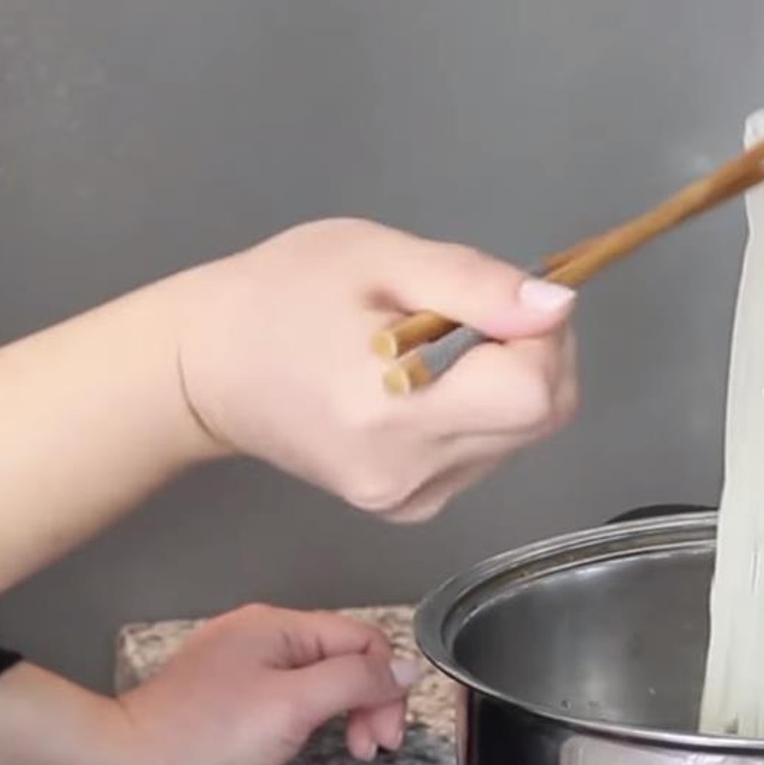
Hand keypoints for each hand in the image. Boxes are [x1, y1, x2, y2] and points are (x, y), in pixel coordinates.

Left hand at [116, 603, 420, 764]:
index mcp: (277, 626)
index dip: (385, 686)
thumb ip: (356, 681)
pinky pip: (290, 702)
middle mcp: (261, 639)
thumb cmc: (199, 740)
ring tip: (349, 753)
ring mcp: (243, 671)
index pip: (362, 641)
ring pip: (319, 682)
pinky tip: (309, 747)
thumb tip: (405, 668)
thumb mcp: (294, 706)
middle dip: (368, 702)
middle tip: (371, 748)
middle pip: (343, 660)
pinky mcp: (229, 704)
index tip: (384, 733)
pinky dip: (312, 723)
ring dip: (344, 715)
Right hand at [173, 218, 579, 520]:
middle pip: (539, 420)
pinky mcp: (409, 507)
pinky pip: (485, 456)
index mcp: (397, 411)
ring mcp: (411, 499)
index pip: (534, 394)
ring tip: (440, 346)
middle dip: (536, 357)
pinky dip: (481, 414)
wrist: (204, 369)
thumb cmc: (282, 294)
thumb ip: (476, 284)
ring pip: (520, 437)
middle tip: (480, 313)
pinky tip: (431, 386)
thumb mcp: (379, 257)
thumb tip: (559, 308)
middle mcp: (412, 473)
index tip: (505, 302)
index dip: (543, 339)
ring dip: (509, 384)